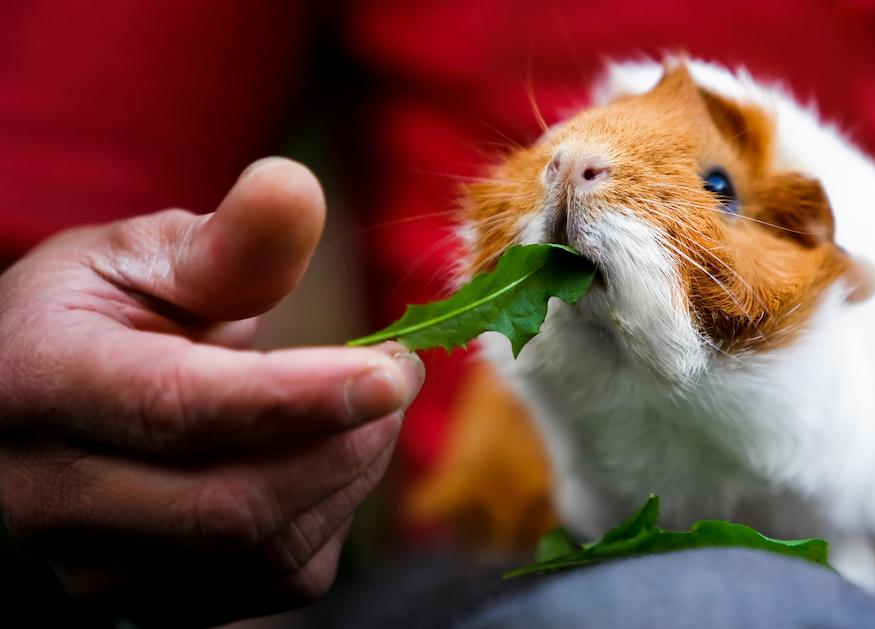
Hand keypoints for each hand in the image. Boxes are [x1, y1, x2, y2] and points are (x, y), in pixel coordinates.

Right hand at [0, 158, 423, 626]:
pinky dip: (332, 512)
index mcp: (42, 383)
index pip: (179, 409)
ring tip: (362, 403)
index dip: (300, 395)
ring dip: (350, 472)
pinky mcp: (158, 601)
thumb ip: (228, 242)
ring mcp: (101, 566)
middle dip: (347, 438)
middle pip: (233, 503)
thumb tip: (297, 188)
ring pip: (267, 549)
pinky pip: (280, 577)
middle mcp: (54, 495)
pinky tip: (327, 454)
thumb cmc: (103, 313)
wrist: (49, 401)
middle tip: (396, 370)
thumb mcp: (146, 255)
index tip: (393, 368)